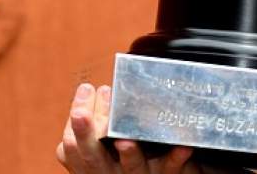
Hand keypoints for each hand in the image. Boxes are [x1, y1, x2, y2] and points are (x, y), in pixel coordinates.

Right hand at [56, 83, 199, 173]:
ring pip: (131, 166)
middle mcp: (110, 172)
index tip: (85, 90)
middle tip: (81, 113)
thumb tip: (97, 91)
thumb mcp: (103, 147)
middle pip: (93, 158)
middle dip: (85, 134)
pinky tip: (183, 146)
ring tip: (125, 141)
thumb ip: (99, 124)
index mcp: (94, 163)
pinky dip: (175, 157)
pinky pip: (170, 168)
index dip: (74, 122)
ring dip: (129, 153)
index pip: (72, 148)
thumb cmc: (126, 159)